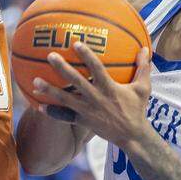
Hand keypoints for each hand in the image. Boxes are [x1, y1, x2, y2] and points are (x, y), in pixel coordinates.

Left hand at [31, 44, 152, 147]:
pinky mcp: (83, 122)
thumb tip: (145, 48)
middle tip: (50, 56)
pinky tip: (39, 106)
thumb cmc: (137, 109)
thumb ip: (143, 68)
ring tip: (35, 82)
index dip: (86, 55)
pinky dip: (53, 113)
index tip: (76, 43)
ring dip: (50, 91)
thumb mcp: (143, 88)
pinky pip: (65, 117)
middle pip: (76, 81)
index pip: (96, 68)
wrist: (132, 136)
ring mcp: (88, 111)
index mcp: (109, 88)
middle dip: (62, 68)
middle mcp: (96, 98)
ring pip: (65, 99)